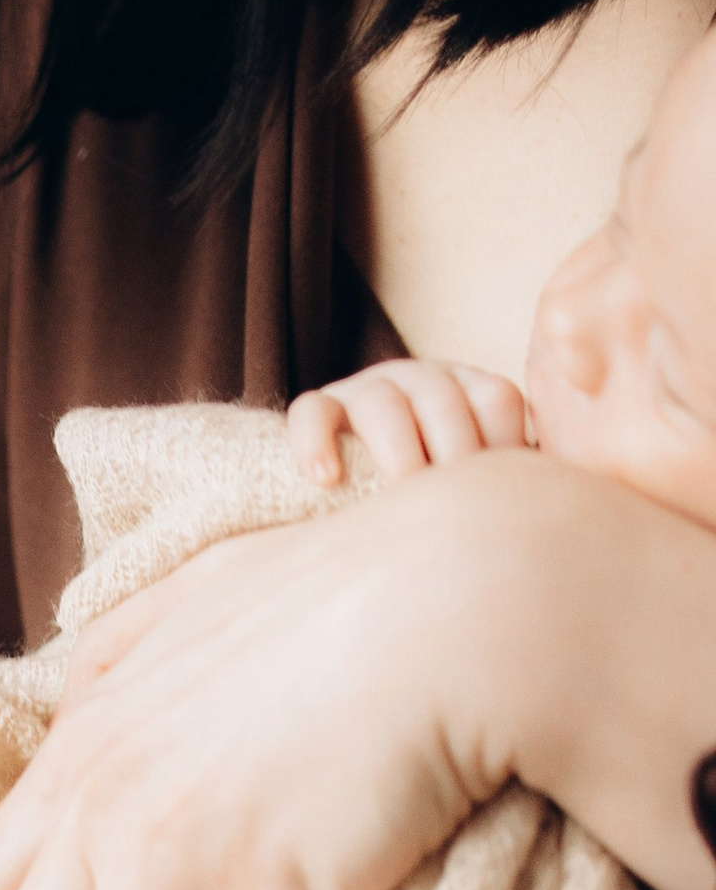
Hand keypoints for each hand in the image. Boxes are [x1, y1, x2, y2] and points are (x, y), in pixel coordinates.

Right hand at [285, 356, 530, 489]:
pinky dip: (316, 441)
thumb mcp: (481, 478)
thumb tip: (576, 510)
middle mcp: (422, 378)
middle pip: (443, 399)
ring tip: (402, 497)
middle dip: (452, 454)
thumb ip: (518, 485)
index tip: (501, 497)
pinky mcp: (320, 405)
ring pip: (382, 402)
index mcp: (470, 389)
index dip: (502, 445)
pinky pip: (312, 411)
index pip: (498, 399)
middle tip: (458, 511)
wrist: (362, 483)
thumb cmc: (437, 493)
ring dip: (397, 450)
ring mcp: (367, 388)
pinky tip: (326, 479)